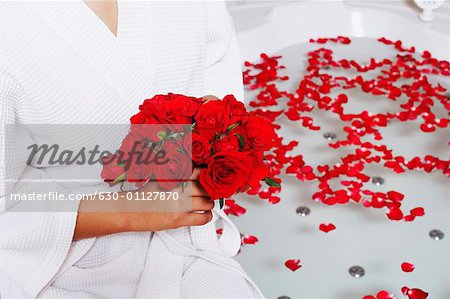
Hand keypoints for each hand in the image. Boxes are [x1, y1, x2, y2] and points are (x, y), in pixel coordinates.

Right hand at [74, 168, 213, 239]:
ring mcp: (180, 205)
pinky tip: (205, 214)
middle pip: (206, 188)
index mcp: (174, 178)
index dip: (207, 175)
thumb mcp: (159, 179)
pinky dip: (207, 216)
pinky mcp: (179, 219)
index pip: (198, 173)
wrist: (129, 211)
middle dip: (210, 190)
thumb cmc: (143, 196)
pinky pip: (202, 218)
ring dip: (210, 203)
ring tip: (207, 203)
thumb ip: (176, 175)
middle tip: (211, 192)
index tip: (211, 178)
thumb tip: (193, 172)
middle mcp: (179, 190)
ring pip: (207, 203)